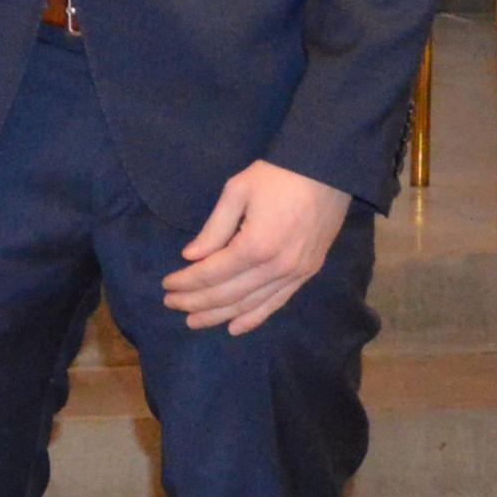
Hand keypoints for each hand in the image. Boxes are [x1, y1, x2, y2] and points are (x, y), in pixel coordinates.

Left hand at [163, 160, 350, 334]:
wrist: (329, 169)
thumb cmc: (278, 175)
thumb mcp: (237, 191)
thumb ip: (214, 229)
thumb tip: (191, 257)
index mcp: (255, 245)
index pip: (211, 273)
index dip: (186, 282)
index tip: (166, 285)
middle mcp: (276, 267)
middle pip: (227, 294)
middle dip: (195, 302)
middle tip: (171, 305)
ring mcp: (295, 273)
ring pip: (250, 305)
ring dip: (219, 315)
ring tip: (193, 321)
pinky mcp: (307, 273)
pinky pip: (277, 302)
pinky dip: (254, 317)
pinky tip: (234, 327)